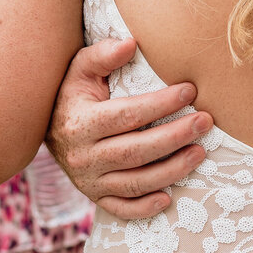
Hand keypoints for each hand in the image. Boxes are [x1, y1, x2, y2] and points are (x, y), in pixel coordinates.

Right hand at [45, 36, 209, 219]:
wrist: (48, 129)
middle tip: (205, 121)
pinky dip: (144, 208)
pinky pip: (121, 208)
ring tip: (200, 152)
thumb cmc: (73, 94)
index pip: (127, 115)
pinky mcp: (96, 196)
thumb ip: (102, 55)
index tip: (189, 90)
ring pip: (134, 182)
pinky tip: (169, 198)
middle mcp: (83, 156)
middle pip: (135, 151)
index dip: (160, 104)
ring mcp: (89, 180)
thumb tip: (130, 43)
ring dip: (171, 171)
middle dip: (174, 137)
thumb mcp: (79, 69)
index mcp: (81, 123)